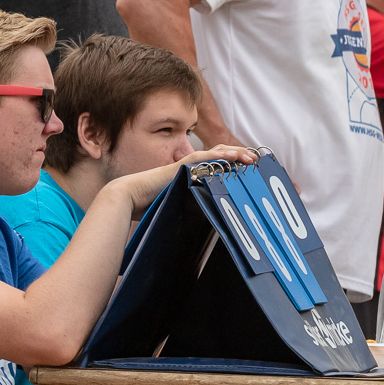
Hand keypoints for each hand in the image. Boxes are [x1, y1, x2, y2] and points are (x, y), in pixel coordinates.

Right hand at [116, 145, 258, 218]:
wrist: (128, 198)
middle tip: (255, 162)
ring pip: (216, 153)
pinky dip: (221, 155)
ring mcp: (185, 166)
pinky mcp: (180, 166)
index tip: (247, 170)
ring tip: (251, 158)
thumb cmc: (145, 206)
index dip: (231, 165)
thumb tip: (198, 231)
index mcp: (189, 176)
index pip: (214, 166)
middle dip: (239, 157)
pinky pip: (204, 157)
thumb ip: (187, 212)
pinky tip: (234, 156)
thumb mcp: (174, 208)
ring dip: (235, 153)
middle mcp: (189, 168)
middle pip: (219, 156)